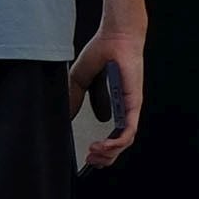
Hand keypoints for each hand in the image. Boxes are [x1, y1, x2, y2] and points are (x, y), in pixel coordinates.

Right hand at [70, 15, 144, 167]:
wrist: (114, 37)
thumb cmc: (102, 53)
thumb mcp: (79, 80)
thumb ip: (74, 98)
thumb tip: (65, 116)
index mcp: (113, 104)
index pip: (111, 134)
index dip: (100, 149)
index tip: (87, 155)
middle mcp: (123, 109)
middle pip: (119, 143)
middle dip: (104, 158)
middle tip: (90, 160)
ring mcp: (130, 107)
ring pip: (125, 141)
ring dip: (109, 153)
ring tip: (93, 154)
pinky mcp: (133, 104)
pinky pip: (129, 130)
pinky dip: (116, 143)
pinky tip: (103, 146)